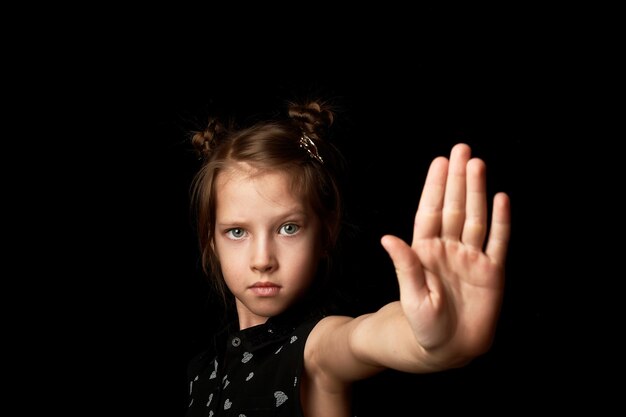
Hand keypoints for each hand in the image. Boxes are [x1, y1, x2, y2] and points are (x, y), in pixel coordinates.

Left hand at [381, 143, 510, 361]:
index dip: (435, 187)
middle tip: (462, 149)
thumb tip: (388, 238)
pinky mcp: (493, 272)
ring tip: (478, 164)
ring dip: (477, 192)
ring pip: (476, 217)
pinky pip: (498, 241)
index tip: (440, 162)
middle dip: (458, 179)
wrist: (448, 349)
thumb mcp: (412, 297)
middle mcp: (449, 249)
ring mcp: (472, 258)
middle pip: (454, 207)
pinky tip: (501, 199)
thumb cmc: (423, 326)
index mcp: (426, 252)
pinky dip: (501, 221)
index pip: (431, 212)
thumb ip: (406, 267)